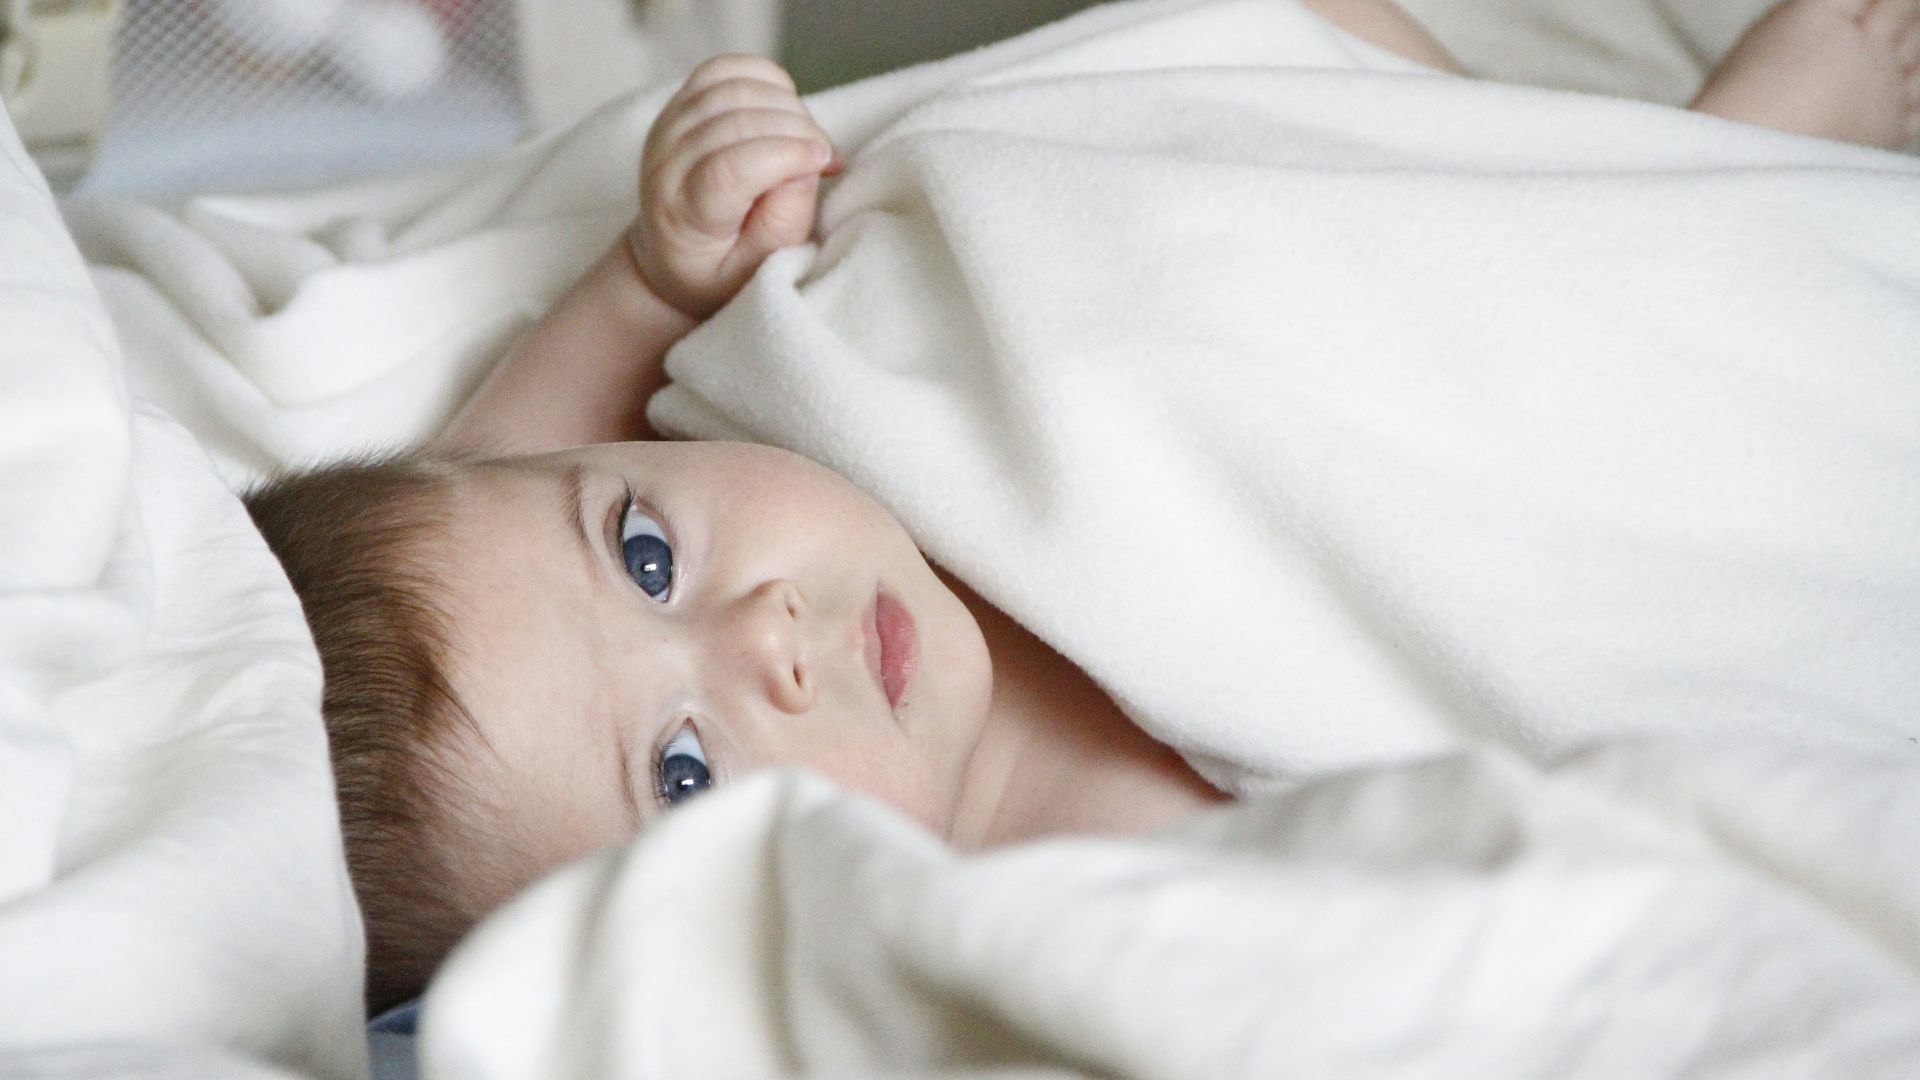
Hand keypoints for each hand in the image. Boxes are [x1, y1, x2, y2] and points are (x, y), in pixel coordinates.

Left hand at [628, 55, 836, 318]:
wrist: (669, 255)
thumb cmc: (719, 271)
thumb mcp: (755, 273)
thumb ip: (782, 225)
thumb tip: (805, 164)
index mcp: (682, 215)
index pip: (727, 168)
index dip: (784, 155)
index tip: (824, 161)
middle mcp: (666, 163)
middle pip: (736, 121)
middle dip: (797, 131)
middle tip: (825, 158)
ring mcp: (669, 127)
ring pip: (733, 88)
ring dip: (787, 106)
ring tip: (807, 139)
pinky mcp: (680, 104)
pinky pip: (726, 69)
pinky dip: (765, 78)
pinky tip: (785, 107)